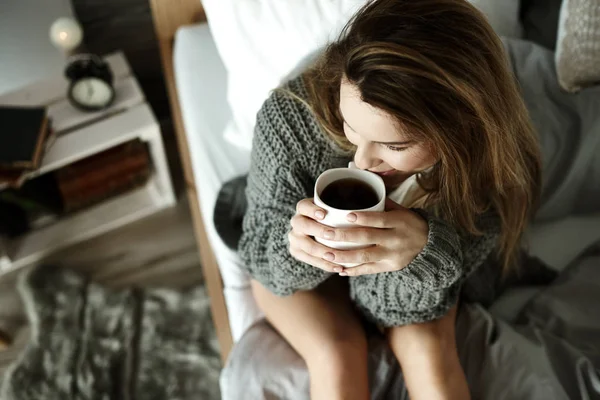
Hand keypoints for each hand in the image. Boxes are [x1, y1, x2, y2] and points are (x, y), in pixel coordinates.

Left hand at [288, 198, 428, 275]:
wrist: (430, 245)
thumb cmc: (408, 222)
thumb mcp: (400, 209)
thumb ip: (381, 202)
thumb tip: (360, 184)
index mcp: (398, 221)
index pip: (379, 219)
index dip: (363, 218)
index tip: (346, 215)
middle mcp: (396, 238)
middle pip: (368, 237)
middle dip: (344, 236)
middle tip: (325, 234)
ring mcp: (393, 254)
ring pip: (366, 256)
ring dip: (345, 256)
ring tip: (327, 255)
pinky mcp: (390, 267)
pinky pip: (370, 269)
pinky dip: (354, 270)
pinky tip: (339, 269)